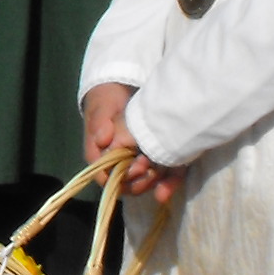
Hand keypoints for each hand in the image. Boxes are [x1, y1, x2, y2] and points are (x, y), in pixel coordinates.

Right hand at [83, 83, 177, 200]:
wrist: (122, 89)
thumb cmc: (106, 101)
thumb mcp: (101, 108)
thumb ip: (100, 123)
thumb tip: (102, 139)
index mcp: (100, 157)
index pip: (107, 178)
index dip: (122, 178)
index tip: (137, 167)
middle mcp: (117, 164)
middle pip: (128, 185)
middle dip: (142, 181)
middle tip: (152, 165)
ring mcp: (135, 164)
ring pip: (145, 183)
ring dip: (156, 182)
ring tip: (164, 168)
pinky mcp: (153, 160)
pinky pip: (161, 176)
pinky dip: (168, 181)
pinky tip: (174, 182)